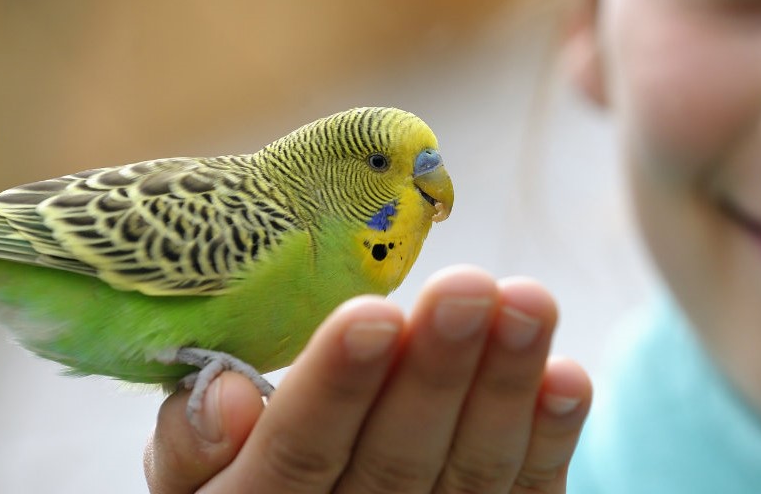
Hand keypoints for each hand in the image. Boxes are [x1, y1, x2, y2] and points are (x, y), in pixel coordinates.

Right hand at [145, 265, 591, 492]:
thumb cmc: (244, 484)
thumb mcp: (191, 477)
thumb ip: (191, 443)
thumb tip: (222, 393)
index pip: (298, 455)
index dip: (336, 387)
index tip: (372, 313)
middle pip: (396, 462)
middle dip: (436, 372)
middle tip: (469, 286)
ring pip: (470, 475)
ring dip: (506, 388)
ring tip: (530, 301)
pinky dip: (550, 439)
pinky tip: (568, 376)